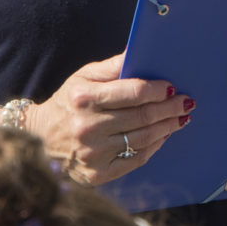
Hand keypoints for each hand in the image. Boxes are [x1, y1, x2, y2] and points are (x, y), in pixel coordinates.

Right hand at [26, 54, 194, 185]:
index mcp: (84, 98)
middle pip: (142, 116)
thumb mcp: (84, 76)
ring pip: (143, 138)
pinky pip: (136, 159)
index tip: (172, 86)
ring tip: (180, 118)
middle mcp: (87, 127)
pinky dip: (154, 146)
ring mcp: (93, 154)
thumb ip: (113, 66)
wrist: (39, 138)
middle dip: (169, 108)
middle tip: (186, 102)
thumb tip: (141, 51)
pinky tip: (163, 136)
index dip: (157, 89)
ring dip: (167, 127)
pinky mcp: (97, 174)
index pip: (132, 93)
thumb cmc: (68, 101)